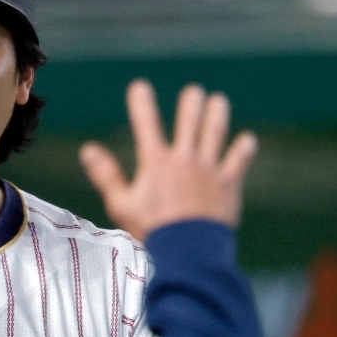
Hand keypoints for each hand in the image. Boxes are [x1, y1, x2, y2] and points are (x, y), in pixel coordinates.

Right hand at [79, 80, 257, 240]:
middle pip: (189, 123)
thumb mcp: (121, 204)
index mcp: (156, 163)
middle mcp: (184, 159)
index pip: (147, 125)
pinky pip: (238, 161)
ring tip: (218, 100)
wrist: (189, 250)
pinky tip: (248, 140)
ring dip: (217, 115)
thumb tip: (88, 150)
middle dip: (191, 104)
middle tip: (194, 91)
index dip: (141, 103)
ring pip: (215, 134)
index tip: (139, 86)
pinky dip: (243, 149)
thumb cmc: (152, 229)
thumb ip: (106, 175)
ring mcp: (209, 170)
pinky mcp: (228, 184)